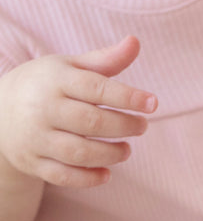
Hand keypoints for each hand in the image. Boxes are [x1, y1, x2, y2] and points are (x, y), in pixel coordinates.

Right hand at [0, 36, 157, 187]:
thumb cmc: (48, 85)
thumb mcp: (70, 66)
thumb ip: (105, 60)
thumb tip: (135, 42)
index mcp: (55, 80)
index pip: (96, 87)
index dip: (128, 96)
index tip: (153, 103)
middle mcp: (42, 109)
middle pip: (91, 122)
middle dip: (124, 126)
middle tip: (142, 126)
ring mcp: (34, 138)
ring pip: (78, 152)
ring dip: (110, 154)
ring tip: (127, 150)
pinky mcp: (31, 162)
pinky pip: (62, 176)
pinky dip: (87, 179)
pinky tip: (107, 173)